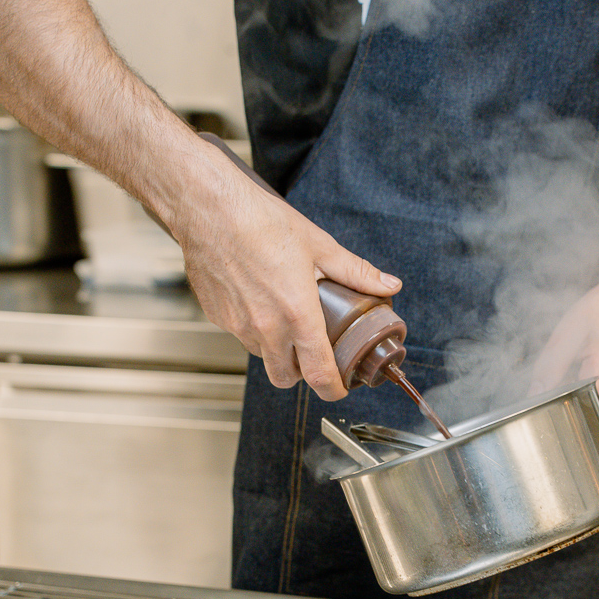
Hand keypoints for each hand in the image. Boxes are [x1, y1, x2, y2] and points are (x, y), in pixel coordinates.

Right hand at [167, 137, 401, 400]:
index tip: (339, 387)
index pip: (319, 374)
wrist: (209, 209)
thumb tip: (389, 284)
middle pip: (286, 378)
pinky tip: (258, 299)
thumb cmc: (260, 222)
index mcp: (297, 314)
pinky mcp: (218, 317)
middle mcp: (266, 328)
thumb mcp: (320, 246)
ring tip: (285, 317)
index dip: (333, 389)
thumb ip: (356, 272)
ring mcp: (238, 325)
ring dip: (276, 349)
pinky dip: (253, 328)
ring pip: (262, 356)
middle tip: (313, 352)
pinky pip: (240, 334)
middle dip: (303, 373)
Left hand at [528, 248, 598, 407]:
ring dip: (583, 382)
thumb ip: (550, 366)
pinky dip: (597, 383)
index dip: (556, 399)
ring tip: (593, 354)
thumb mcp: (571, 329)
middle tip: (575, 357)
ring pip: (592, 401)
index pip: (574, 408)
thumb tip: (535, 393)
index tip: (550, 385)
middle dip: (568, 385)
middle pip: (581, 404)